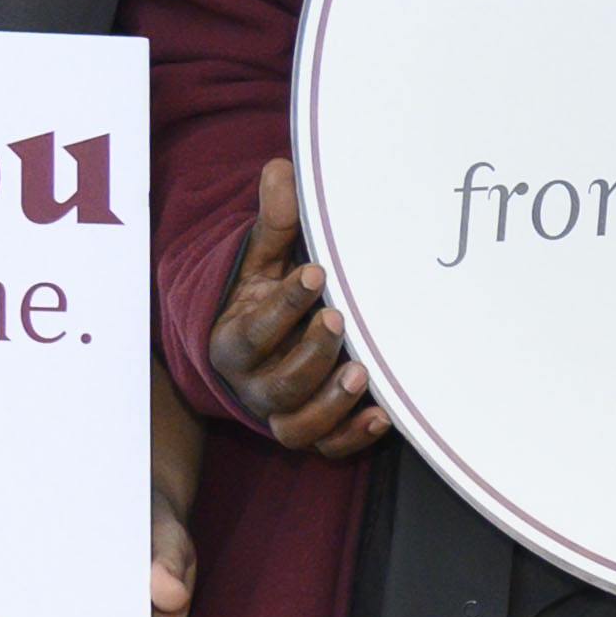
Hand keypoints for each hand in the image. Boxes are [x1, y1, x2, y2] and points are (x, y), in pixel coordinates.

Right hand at [208, 157, 389, 458]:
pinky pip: (328, 448)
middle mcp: (252, 385)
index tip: (317, 272)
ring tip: (362, 372)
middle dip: (309, 355)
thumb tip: (282, 168)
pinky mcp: (310, 431)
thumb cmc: (265, 294)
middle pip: (276, 385)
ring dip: (330, 403)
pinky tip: (384, 413)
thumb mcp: (263, 260)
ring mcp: (281, 413)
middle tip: (340, 319)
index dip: (281, 306)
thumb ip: (273, 223)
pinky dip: (354, 438)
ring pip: (297, 426)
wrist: (263, 341)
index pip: (249, 334)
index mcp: (232, 342)